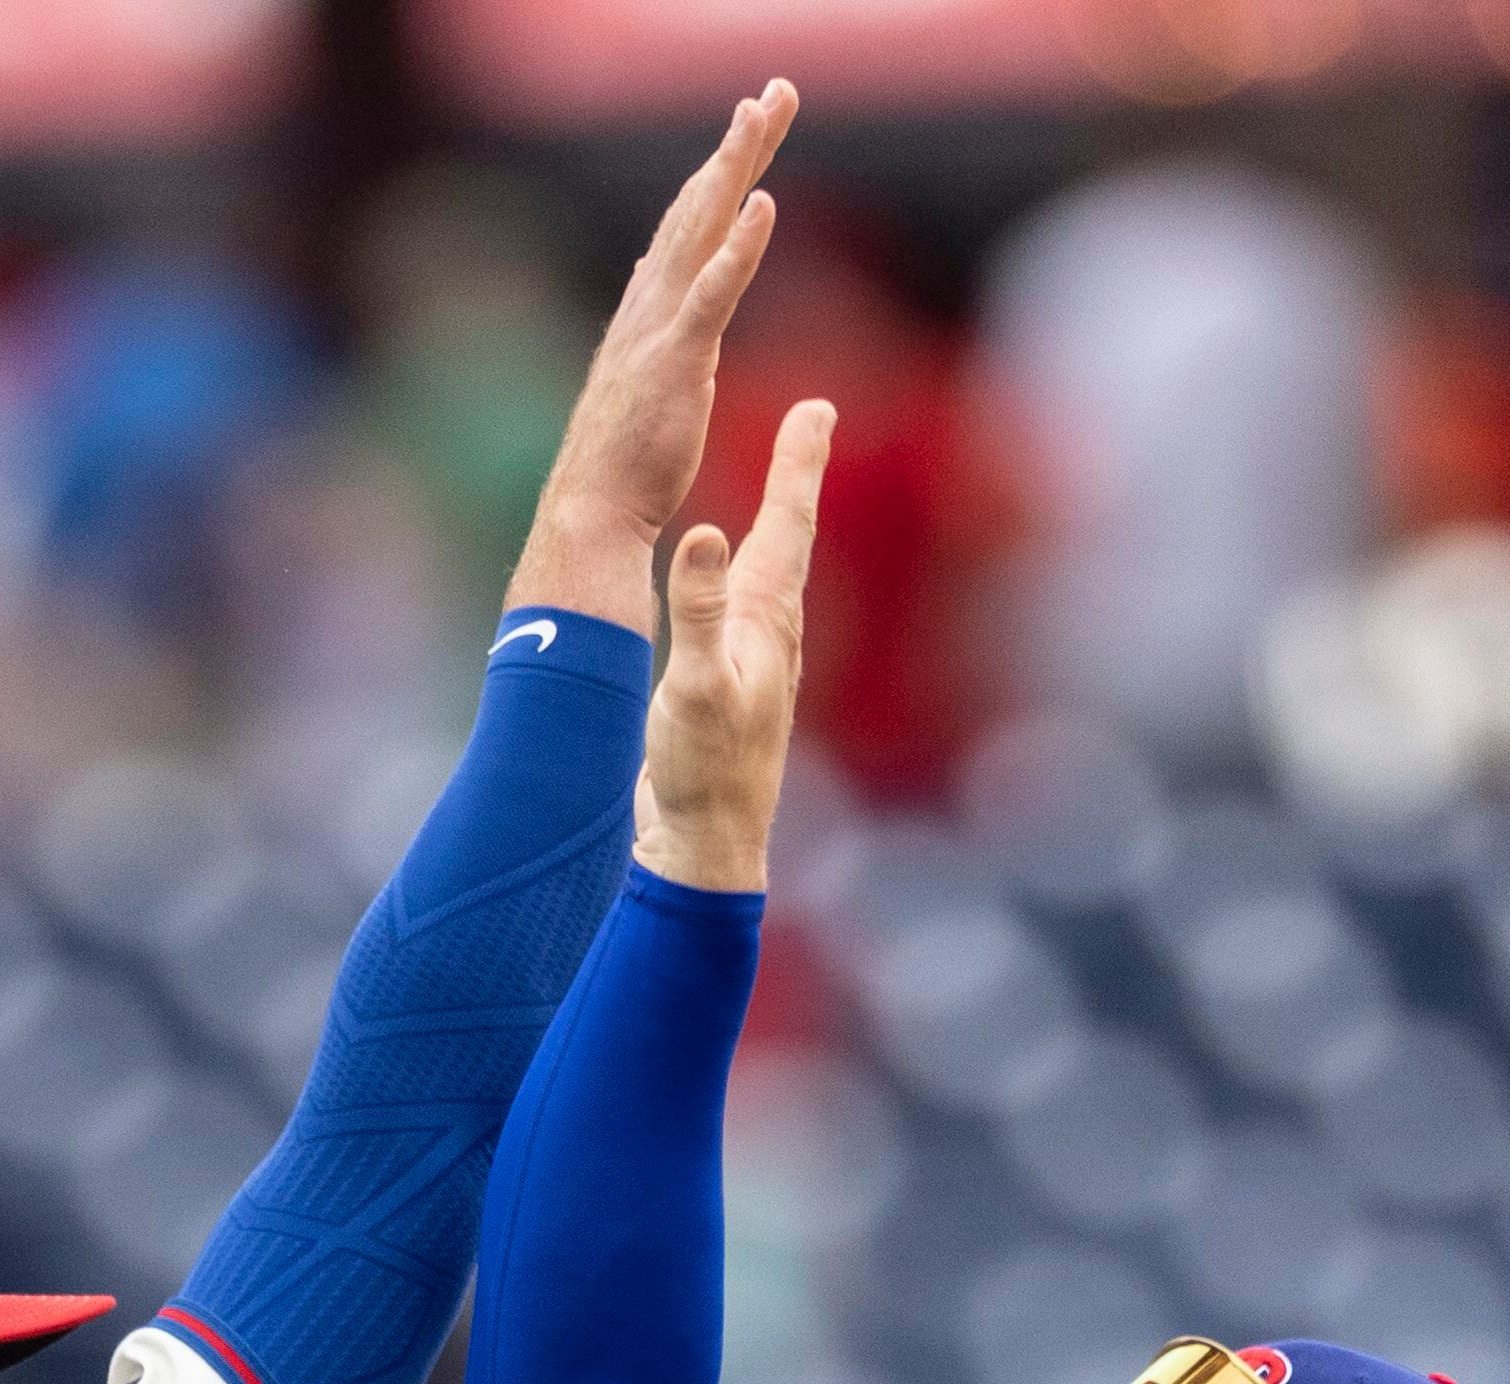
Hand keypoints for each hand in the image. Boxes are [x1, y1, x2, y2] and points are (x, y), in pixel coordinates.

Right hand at [511, 85, 798, 629]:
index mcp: (648, 316)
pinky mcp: (676, 363)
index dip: (719, 177)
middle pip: (699, 209)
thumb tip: (661, 294)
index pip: (688, 231)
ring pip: (704, 230)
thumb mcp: (643, 388)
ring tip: (766, 113)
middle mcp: (650, 308)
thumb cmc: (619, 473)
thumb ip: (659, 335)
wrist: (589, 519)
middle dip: (737, 148)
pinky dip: (738, 247)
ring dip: (736, 167)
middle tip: (774, 92)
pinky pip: (713, 293)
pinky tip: (763, 204)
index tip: (750, 130)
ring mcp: (661, 331)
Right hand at [634, 395, 834, 892]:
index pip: (787, 523)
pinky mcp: (732, 691)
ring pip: (768, 573)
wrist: (706, 851)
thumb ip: (698, 612)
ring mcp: (755, 665)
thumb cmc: (703, 775)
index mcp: (767, 623)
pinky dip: (738, 573)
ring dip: (774, 522)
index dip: (798, 462)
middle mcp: (771, 636)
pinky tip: (730, 582)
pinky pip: (739, 609)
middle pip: (787, 536)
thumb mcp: (694, 687)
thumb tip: (700, 534)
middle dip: (795, 475)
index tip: (816, 405)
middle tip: (809, 418)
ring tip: (780, 487)